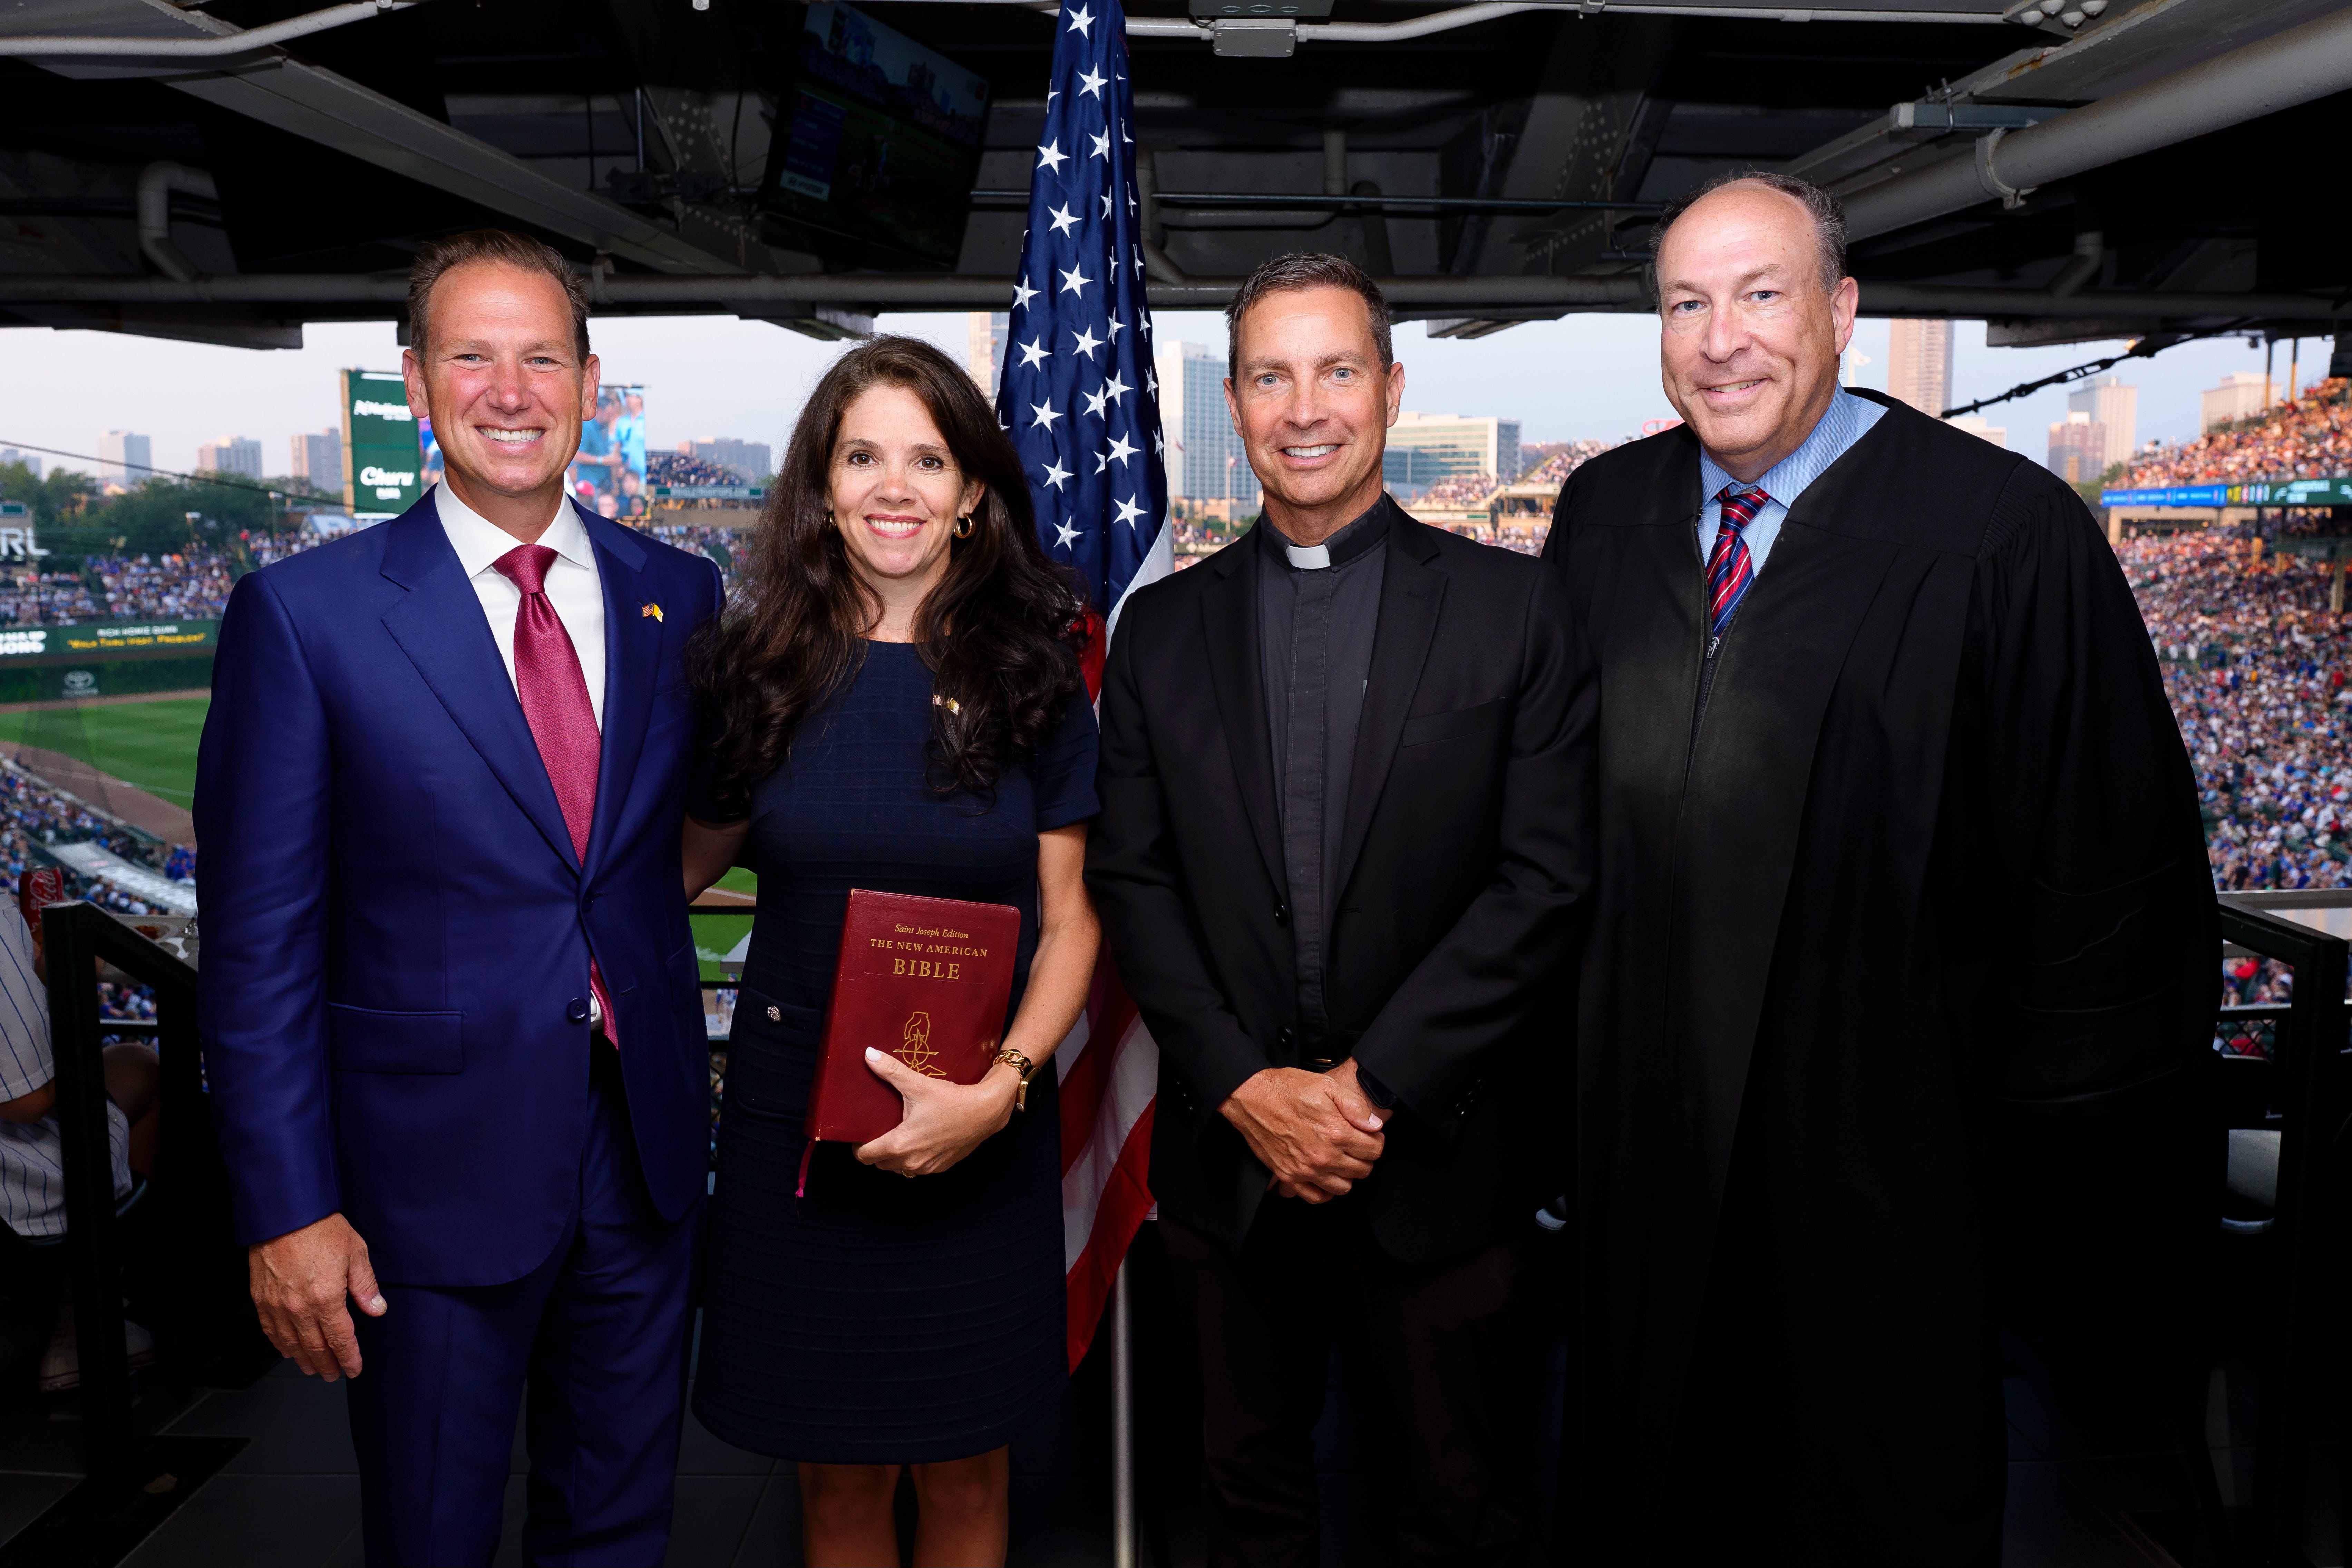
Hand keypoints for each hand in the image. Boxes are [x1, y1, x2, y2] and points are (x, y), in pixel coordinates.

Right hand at [247, 1213, 386, 1381]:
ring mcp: (277, 1306)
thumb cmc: (320, 1229)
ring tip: (313, 1369)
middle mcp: (300, 1308)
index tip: (354, 1368)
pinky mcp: (261, 1299)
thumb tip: (377, 1309)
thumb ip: (366, 1285)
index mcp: (326, 1299)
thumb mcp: (355, 1252)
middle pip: (315, 1347)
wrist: (284, 1214)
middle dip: (327, 1364)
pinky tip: (287, 1350)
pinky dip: (280, 1345)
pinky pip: (270, 1331)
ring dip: (304, 1360)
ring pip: (291, 1344)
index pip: (340, 1339)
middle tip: (333, 1375)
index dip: (349, 1357)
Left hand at [854, 1052, 1019, 1177]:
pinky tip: (919, 1140)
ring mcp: (927, 1167)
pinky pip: (917, 1168)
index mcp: (900, 1144)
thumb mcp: (918, 1084)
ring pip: (899, 1168)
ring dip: (894, 1156)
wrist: (986, 1111)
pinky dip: (913, 1158)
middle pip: (880, 1163)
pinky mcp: (940, 1167)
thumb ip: (890, 1070)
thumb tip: (868, 1054)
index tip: (861, 1133)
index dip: (858, 1145)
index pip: (865, 1156)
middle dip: (876, 1150)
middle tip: (878, 1130)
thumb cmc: (953, 1100)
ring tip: (897, 1134)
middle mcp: (911, 1162)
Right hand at [1222, 1066, 1385, 1204]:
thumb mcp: (1326, 1086)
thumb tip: (1374, 1125)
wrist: (1251, 1097)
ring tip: (1342, 1160)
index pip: (1373, 1150)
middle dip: (1365, 1158)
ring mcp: (1305, 1170)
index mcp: (1336, 1132)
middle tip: (1357, 1146)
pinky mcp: (1288, 1176)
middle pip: (1362, 1170)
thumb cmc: (1286, 1089)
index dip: (1376, 1141)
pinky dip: (1325, 1191)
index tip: (1370, 1135)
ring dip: (1347, 1175)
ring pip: (1343, 1187)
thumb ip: (1355, 1107)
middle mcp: (1323, 1156)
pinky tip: (1325, 1177)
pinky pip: (1316, 1197)